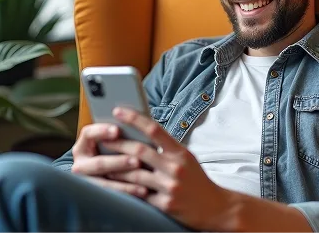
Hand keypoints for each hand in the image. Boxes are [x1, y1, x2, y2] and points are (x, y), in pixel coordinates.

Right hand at [70, 122, 147, 197]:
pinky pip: (112, 196)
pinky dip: (128, 192)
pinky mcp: (96, 196)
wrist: (108, 173)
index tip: (117, 130)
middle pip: (98, 163)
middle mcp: (81, 165)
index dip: (101, 131)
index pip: (88, 134)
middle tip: (136, 160)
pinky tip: (142, 191)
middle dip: (118, 162)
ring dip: (125, 182)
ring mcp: (87, 182)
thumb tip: (137, 124)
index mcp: (83, 146)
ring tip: (143, 180)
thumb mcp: (113, 142)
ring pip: (105, 183)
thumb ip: (119, 135)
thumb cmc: (116, 151)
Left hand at [100, 107, 233, 231]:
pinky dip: (125, 188)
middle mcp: (175, 168)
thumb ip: (167, 148)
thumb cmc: (197, 180)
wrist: (216, 208)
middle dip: (117, 144)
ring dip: (115, 168)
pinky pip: (139, 195)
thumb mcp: (187, 158)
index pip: (154, 130)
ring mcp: (169, 187)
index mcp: (180, 152)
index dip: (134, 118)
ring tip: (102, 163)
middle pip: (139, 151)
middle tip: (102, 138)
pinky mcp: (165, 205)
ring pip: (134, 174)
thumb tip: (142, 135)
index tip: (118, 110)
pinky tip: (114, 184)